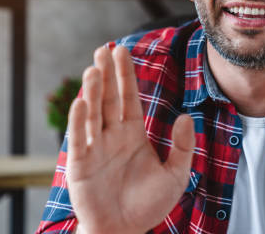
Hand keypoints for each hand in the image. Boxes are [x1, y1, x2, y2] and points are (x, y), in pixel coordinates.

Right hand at [67, 45, 194, 233]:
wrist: (125, 231)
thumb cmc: (148, 205)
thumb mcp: (176, 175)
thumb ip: (183, 146)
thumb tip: (185, 116)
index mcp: (133, 134)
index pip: (128, 97)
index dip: (125, 74)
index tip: (122, 50)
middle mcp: (112, 136)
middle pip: (108, 98)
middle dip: (107, 74)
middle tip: (105, 49)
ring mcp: (95, 148)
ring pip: (93, 113)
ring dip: (92, 91)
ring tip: (95, 68)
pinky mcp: (81, 165)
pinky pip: (80, 138)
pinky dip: (79, 120)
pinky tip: (81, 101)